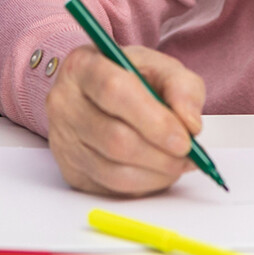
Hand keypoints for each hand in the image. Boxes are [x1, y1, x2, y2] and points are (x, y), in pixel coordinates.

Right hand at [46, 44, 207, 196]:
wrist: (99, 93)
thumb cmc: (131, 77)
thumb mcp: (161, 68)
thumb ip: (182, 88)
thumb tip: (190, 125)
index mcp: (83, 66)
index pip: (115, 92)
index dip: (154, 120)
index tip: (185, 138)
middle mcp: (64, 103)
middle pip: (114, 138)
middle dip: (160, 154)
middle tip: (189, 155)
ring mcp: (62, 140)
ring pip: (113, 170)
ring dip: (155, 174)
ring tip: (178, 164)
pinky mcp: (69, 170)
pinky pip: (110, 188)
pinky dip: (143, 186)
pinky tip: (158, 172)